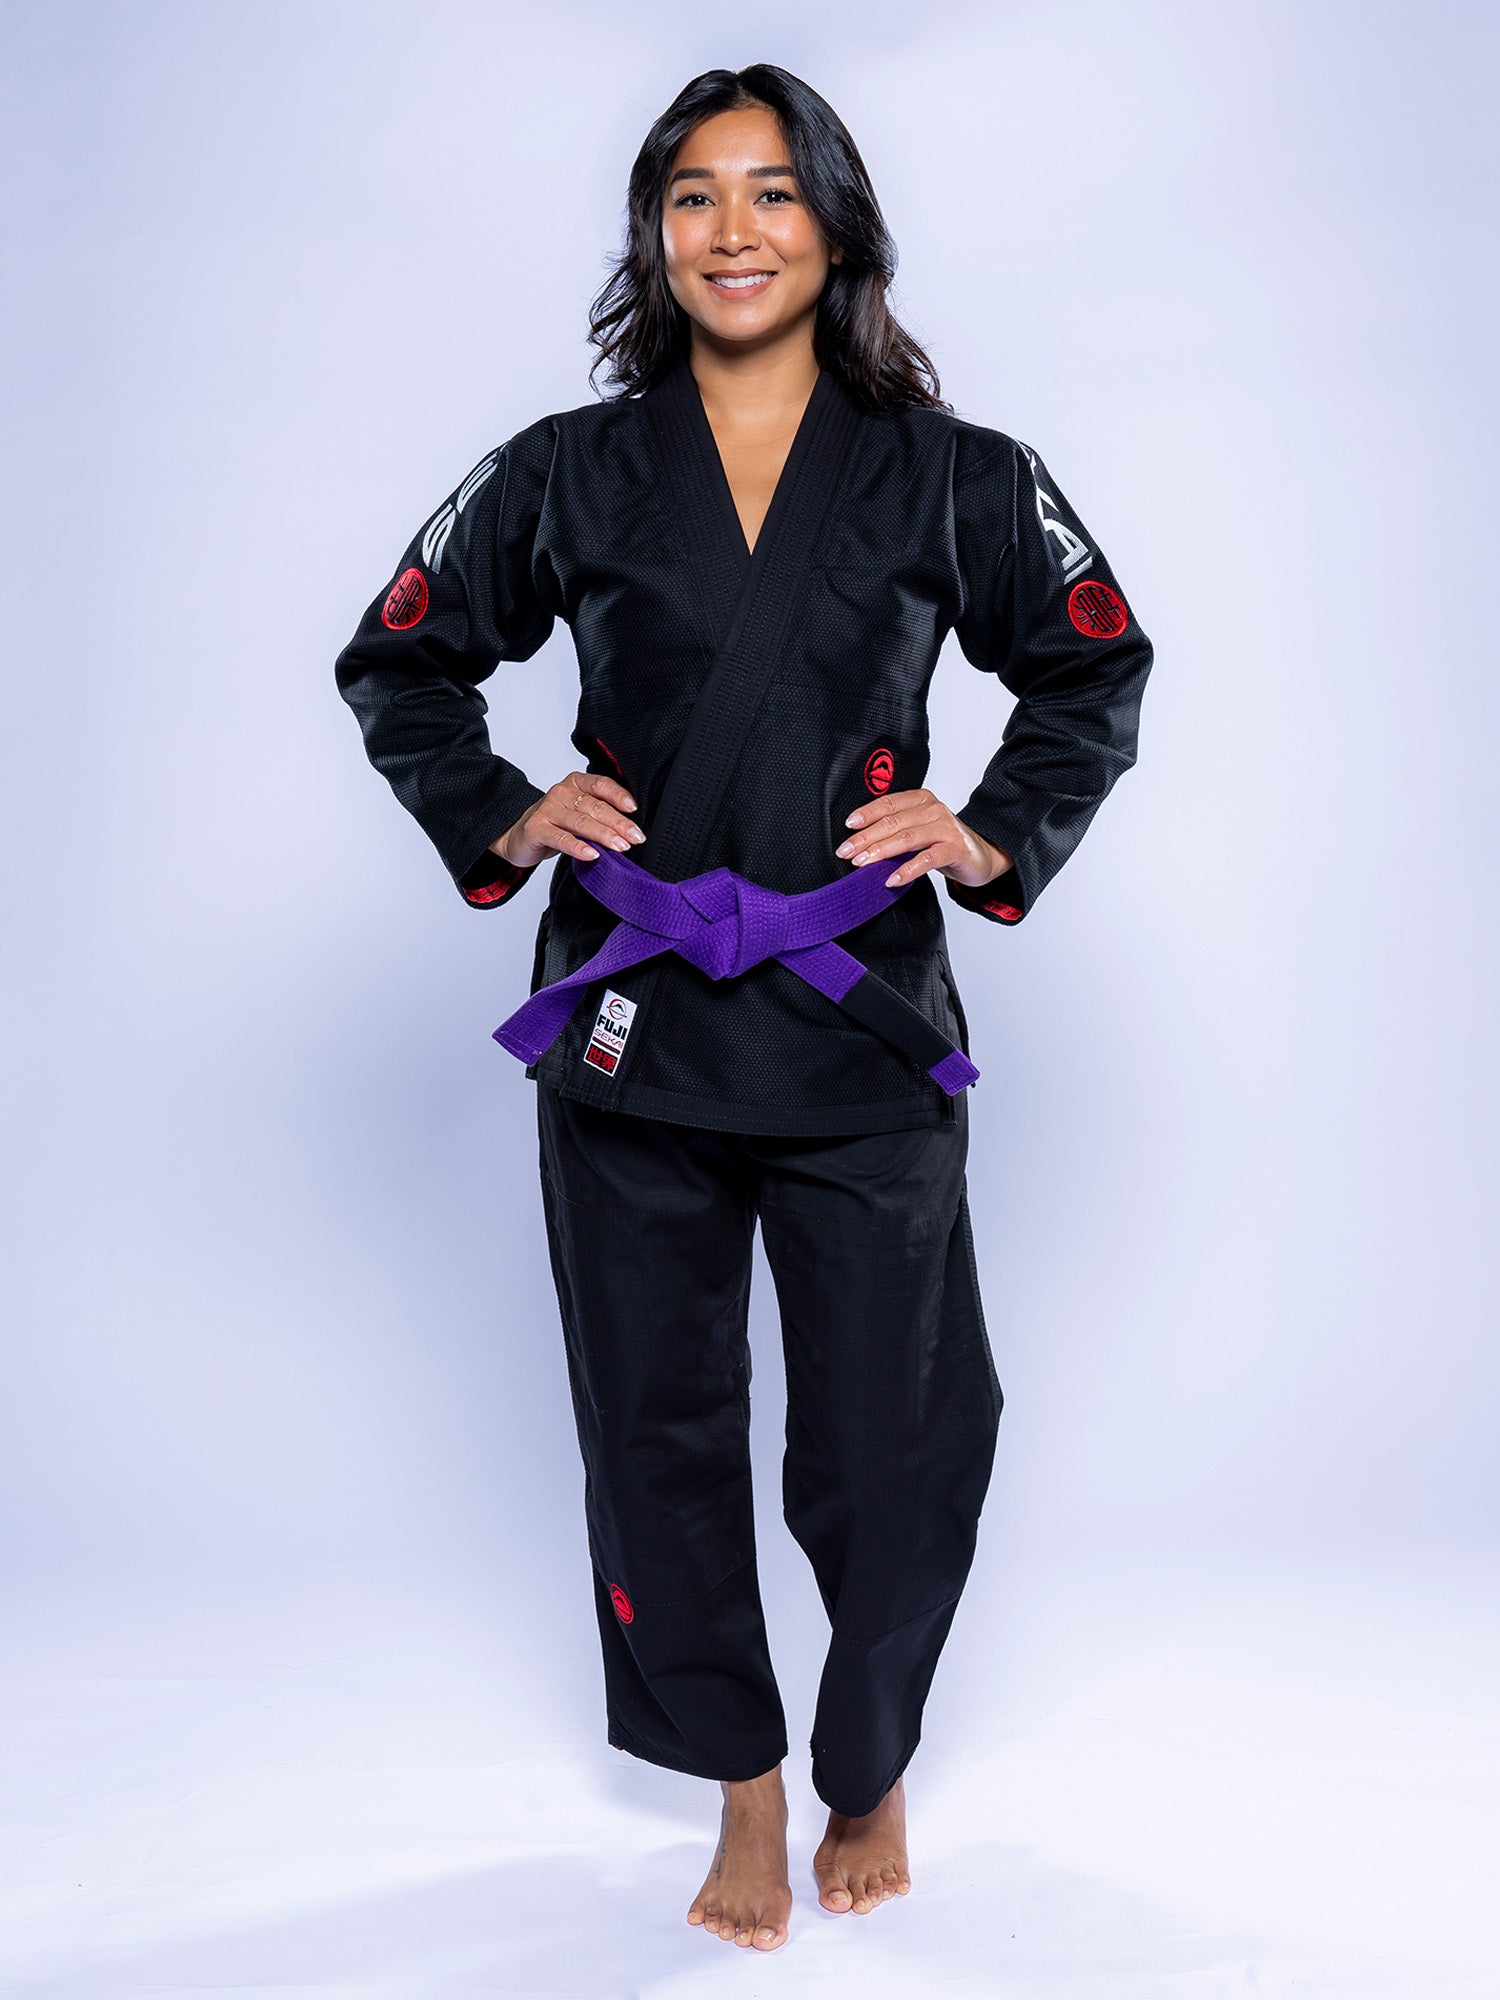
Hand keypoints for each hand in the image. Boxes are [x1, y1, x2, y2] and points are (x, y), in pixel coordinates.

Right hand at [492, 772, 645, 868]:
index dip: (619, 796)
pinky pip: (561, 839)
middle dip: (619, 823)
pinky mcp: (537, 829)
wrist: (520, 836)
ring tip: (621, 847)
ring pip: (581, 822)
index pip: (600, 784)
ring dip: (604, 835)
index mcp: (575, 783)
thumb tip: (631, 828)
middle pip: (595, 806)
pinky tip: (593, 855)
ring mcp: (547, 810)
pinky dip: (578, 847)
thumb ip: (600, 813)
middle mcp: (561, 793)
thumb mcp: (579, 812)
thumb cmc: (556, 824)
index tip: (634, 809)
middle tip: (636, 837)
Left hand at [834, 788, 1012, 889]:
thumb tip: (858, 843)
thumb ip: (895, 830)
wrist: (980, 856)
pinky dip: (907, 870)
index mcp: (921, 800)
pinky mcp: (955, 849)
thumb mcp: (918, 830)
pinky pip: (927, 859)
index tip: (848, 826)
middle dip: (866, 837)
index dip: (867, 814)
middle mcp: (934, 809)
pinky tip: (892, 880)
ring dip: (881, 852)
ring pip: (907, 838)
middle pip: (893, 822)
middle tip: (845, 851)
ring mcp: (946, 828)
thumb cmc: (943, 842)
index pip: (889, 804)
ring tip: (862, 864)